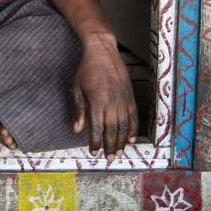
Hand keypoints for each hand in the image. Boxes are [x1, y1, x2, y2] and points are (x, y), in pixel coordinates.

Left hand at [70, 33, 137, 162]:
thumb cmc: (86, 70)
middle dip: (110, 146)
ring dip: (122, 141)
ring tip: (119, 153)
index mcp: (97, 100)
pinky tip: (131, 140)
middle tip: (108, 159)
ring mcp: (123, 99)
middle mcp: (112, 102)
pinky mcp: (130, 96)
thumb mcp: (76, 88)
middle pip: (112, 130)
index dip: (96, 142)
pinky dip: (133, 129)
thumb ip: (78, 110)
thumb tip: (77, 130)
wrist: (103, 52)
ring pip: (124, 126)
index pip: (97, 127)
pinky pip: (134, 116)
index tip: (94, 152)